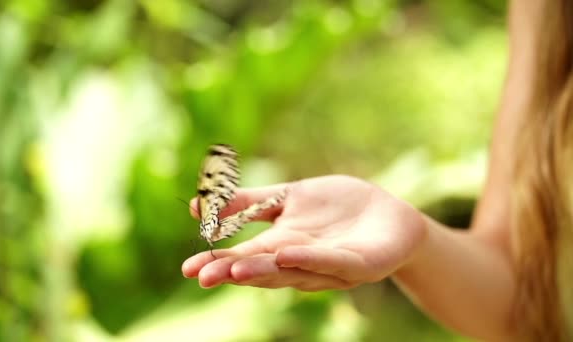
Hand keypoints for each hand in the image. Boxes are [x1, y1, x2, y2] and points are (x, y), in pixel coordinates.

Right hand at [182, 175, 426, 290]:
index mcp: (283, 245)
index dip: (219, 262)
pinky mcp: (360, 264)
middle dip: (234, 272)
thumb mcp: (288, 197)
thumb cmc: (337, 208)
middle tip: (205, 276)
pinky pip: (332, 261)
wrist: (389, 215)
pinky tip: (286, 253)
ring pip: (293, 270)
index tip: (190, 269)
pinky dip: (309, 259)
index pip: (246, 256)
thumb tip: (199, 203)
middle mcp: (302, 260)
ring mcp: (330, 265)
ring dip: (264, 270)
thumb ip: (248, 202)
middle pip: (264, 269)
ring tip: (235, 268)